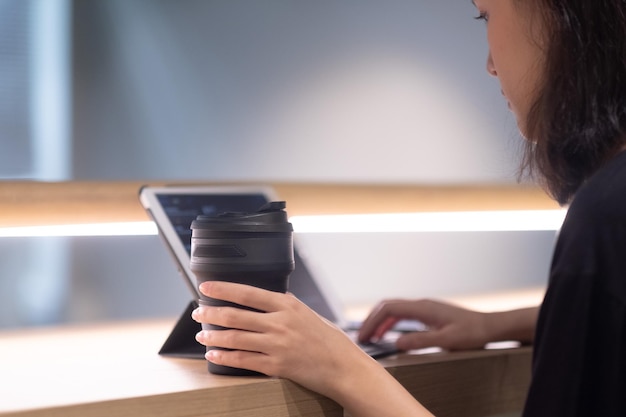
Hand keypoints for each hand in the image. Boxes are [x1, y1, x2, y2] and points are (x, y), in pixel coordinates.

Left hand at [191, 281, 372, 397]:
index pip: (247, 293)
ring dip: (214, 336)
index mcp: (287, 305)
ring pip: (236, 338)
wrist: (342, 366)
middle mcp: (280, 323)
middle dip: (211, 313)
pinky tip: (215, 355)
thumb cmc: (327, 339)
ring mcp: (277, 345)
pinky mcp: (276, 366)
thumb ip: (285, 305)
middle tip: (198, 313)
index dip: (223, 289)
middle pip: (236, 315)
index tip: (206, 287)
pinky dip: (225, 357)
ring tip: (202, 335)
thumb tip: (264, 297)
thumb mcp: (307, 313)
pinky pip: (244, 360)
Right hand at [358, 299, 490, 350]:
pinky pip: (403, 315)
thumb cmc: (472, 332)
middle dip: (372, 320)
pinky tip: (389, 334)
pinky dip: (390, 323)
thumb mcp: (446, 340)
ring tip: (371, 336)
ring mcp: (424, 308)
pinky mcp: (428, 314)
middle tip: (362, 337)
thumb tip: (397, 343)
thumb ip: (421, 341)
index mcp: (423, 308)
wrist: (489, 326)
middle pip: (387, 307)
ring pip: (394, 310)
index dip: (373, 321)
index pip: (389, 309)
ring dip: (380, 321)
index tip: (364, 335)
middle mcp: (421, 304)